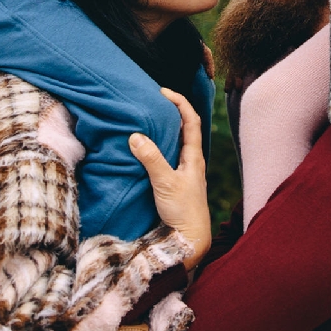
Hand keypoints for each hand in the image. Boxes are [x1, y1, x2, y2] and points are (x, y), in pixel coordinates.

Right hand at [129, 89, 210, 267]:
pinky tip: (147, 150)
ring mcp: (185, 173)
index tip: (163, 91)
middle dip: (171, 112)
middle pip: (185, 128)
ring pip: (176, 144)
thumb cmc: (183, 211)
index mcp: (194, 156)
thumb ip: (151, 159)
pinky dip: (159, 147)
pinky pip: (169, 158)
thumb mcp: (165, 183)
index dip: (179, 102)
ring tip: (147, 121)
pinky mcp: (177, 183)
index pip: (191, 120)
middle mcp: (192, 161)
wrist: (191, 239)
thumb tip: (136, 135)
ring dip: (165, 130)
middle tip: (152, 102)